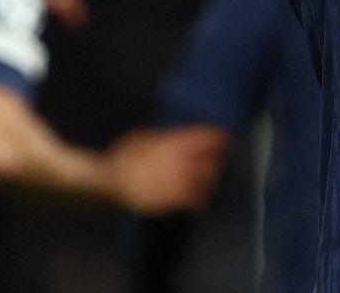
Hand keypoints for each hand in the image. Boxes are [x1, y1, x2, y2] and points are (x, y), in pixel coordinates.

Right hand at [104, 126, 228, 215]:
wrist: (112, 183)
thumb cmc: (123, 158)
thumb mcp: (141, 137)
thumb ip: (161, 137)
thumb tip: (170, 137)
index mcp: (176, 143)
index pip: (208, 137)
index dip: (220, 138)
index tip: (226, 139)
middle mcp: (183, 161)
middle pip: (213, 161)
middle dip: (218, 161)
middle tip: (218, 162)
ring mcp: (180, 181)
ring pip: (209, 182)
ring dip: (212, 181)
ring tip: (211, 182)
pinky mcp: (174, 200)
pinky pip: (197, 201)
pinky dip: (201, 201)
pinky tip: (200, 203)